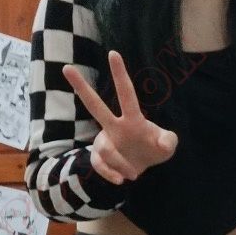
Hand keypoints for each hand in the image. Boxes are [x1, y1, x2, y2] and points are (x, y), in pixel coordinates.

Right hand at [63, 50, 178, 184]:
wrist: (141, 169)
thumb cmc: (154, 150)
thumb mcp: (166, 147)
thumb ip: (169, 141)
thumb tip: (163, 142)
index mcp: (132, 119)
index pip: (126, 94)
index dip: (120, 75)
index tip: (113, 53)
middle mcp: (114, 126)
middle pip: (94, 105)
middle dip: (81, 87)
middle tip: (66, 68)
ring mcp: (105, 142)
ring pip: (104, 149)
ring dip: (120, 164)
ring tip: (134, 175)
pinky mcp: (100, 158)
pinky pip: (100, 165)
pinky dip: (111, 174)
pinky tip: (121, 180)